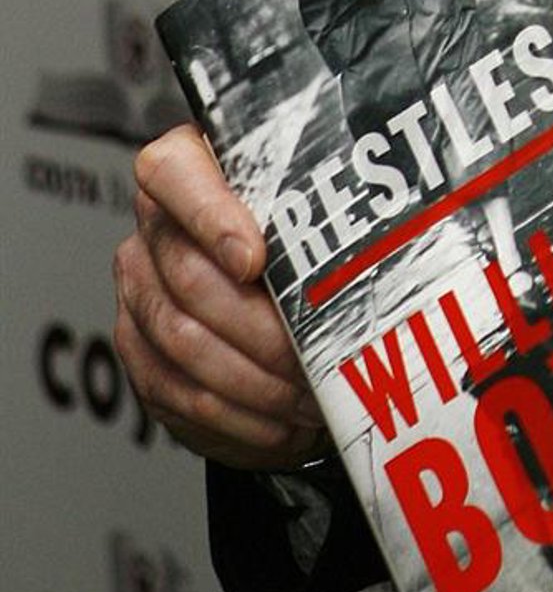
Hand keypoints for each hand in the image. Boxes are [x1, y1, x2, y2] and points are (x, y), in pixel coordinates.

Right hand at [112, 127, 324, 469]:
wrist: (281, 293)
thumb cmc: (309, 239)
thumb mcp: (326, 207)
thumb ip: (328, 204)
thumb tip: (375, 221)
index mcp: (192, 168)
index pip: (173, 173)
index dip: (210, 217)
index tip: (255, 260)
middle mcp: (156, 227)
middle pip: (188, 278)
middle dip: (262, 330)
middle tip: (315, 357)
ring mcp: (140, 289)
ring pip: (182, 342)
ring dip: (255, 381)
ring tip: (308, 398)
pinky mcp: (140, 349)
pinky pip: (176, 391)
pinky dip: (235, 415)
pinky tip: (279, 423)